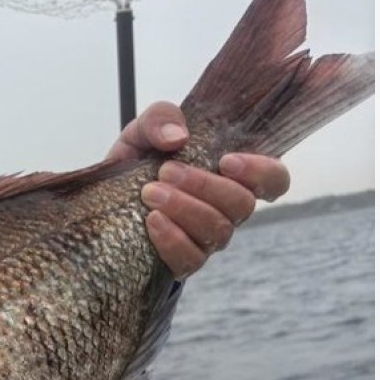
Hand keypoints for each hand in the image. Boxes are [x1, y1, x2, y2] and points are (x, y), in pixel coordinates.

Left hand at [107, 101, 290, 277]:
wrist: (104, 199)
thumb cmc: (137, 162)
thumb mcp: (142, 131)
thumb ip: (161, 118)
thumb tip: (178, 138)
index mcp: (232, 175)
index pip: (275, 179)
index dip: (262, 172)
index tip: (227, 161)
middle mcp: (227, 209)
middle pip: (242, 205)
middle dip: (205, 186)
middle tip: (166, 170)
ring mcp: (208, 238)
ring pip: (218, 231)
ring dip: (184, 208)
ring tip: (150, 192)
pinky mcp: (184, 261)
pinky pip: (191, 258)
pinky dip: (172, 239)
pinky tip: (151, 220)